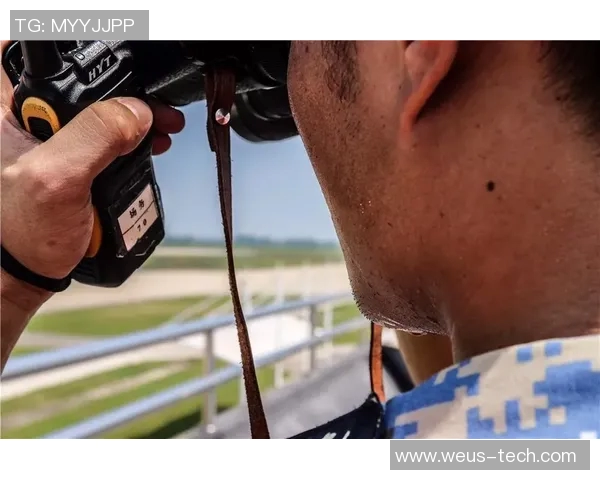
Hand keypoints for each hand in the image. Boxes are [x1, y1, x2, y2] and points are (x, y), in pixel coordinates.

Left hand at [0, 41, 184, 283]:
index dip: (69, 43)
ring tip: (162, 127)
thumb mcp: (56, 179)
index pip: (30, 48)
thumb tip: (136, 110)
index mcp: (6, 106)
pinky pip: (108, 135)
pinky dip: (133, 137)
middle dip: (120, 87)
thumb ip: (95, 136)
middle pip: (77, 77)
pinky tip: (150, 145)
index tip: (112, 53)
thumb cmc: (20, 232)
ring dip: (134, 113)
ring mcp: (52, 137)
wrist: (27, 270)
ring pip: (98, 107)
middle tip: (151, 103)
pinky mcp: (72, 157)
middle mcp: (26, 114)